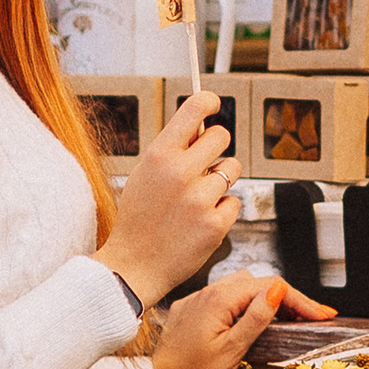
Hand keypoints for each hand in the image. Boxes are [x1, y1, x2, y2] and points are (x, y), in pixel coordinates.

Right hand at [98, 88, 237, 305]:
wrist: (134, 266)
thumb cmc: (140, 219)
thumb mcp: (144, 175)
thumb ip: (171, 150)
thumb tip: (201, 126)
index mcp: (159, 155)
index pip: (194, 110)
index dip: (208, 102)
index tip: (213, 104)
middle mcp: (180, 172)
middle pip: (222, 136)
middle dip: (216, 147)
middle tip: (204, 164)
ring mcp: (200, 199)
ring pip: (232, 168)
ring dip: (221, 180)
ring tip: (198, 198)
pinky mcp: (216, 224)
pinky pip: (234, 201)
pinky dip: (222, 210)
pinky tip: (200, 221)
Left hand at [150, 271, 332, 368]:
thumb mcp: (233, 351)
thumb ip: (256, 318)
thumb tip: (278, 289)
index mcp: (219, 300)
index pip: (269, 286)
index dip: (300, 300)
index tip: (323, 316)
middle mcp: (205, 293)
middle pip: (256, 283)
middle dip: (287, 298)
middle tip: (314, 318)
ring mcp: (195, 301)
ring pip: (238, 287)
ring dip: (264, 298)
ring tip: (289, 319)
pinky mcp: (187, 312)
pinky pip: (220, 298)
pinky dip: (242, 304)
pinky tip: (252, 319)